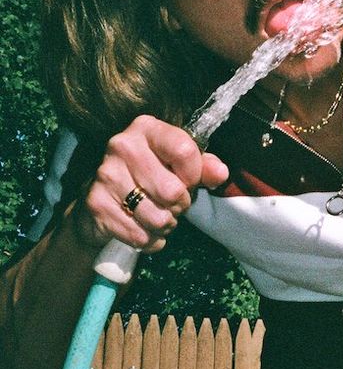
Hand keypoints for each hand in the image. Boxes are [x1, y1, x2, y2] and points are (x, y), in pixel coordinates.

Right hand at [74, 115, 228, 253]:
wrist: (104, 201)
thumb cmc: (151, 176)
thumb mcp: (179, 164)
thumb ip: (204, 166)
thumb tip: (220, 173)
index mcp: (146, 128)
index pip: (184, 152)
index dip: (194, 175)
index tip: (188, 181)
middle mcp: (122, 145)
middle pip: (172, 191)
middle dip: (180, 205)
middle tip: (171, 203)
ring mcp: (106, 175)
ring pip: (157, 218)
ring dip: (165, 225)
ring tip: (158, 215)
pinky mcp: (96, 204)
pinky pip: (140, 236)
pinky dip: (149, 240)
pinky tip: (143, 228)